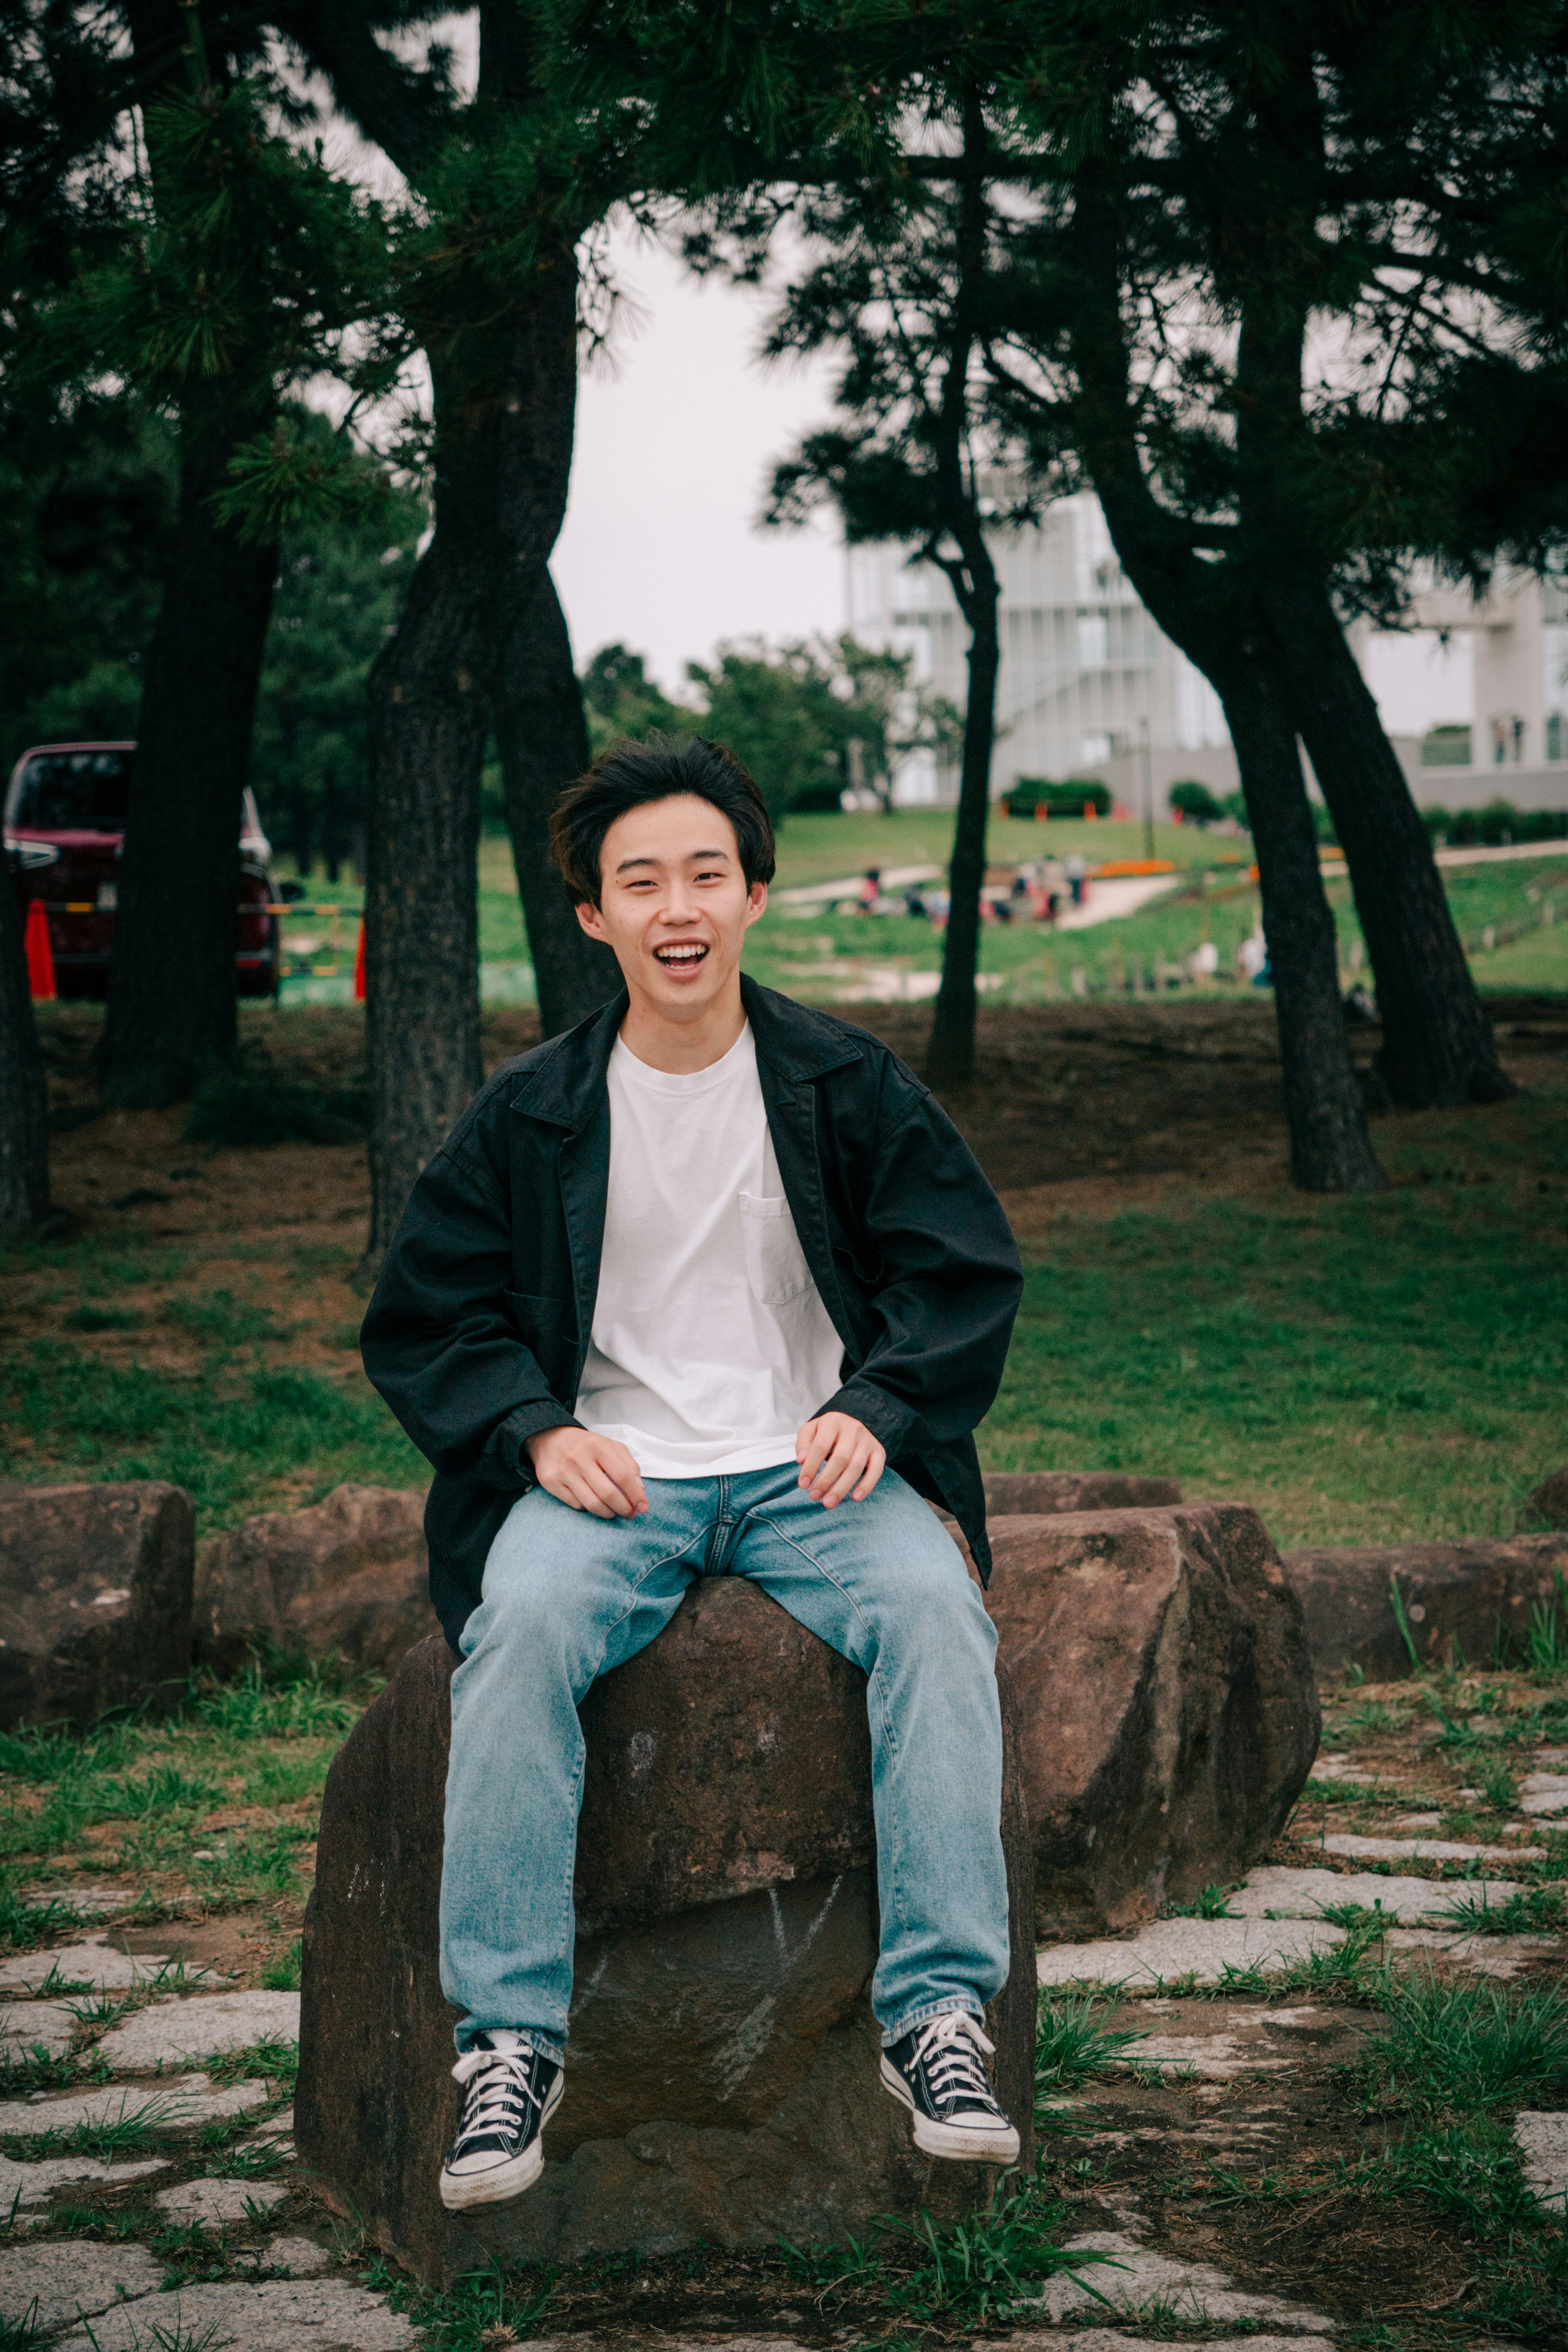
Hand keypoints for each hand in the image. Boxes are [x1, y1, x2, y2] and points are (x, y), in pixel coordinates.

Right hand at [525, 1425, 647, 1517]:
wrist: (551, 1439)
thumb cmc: (587, 1445)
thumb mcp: (611, 1446)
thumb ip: (628, 1465)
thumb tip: (639, 1491)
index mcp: (598, 1446)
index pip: (622, 1476)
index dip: (636, 1495)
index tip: (643, 1507)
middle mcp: (579, 1458)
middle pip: (608, 1494)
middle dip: (624, 1508)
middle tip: (630, 1514)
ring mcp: (563, 1472)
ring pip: (592, 1504)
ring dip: (608, 1513)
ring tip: (614, 1512)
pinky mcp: (551, 1483)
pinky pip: (577, 1505)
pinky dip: (589, 1508)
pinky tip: (594, 1503)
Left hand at [795, 1412, 885, 1508]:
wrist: (852, 1422)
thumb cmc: (827, 1431)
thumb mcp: (811, 1430)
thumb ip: (803, 1443)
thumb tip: (801, 1460)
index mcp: (833, 1422)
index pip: (821, 1446)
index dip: (811, 1467)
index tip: (803, 1485)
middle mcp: (853, 1429)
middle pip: (840, 1458)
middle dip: (826, 1480)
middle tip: (814, 1496)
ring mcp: (867, 1440)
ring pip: (856, 1467)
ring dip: (842, 1488)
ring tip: (829, 1502)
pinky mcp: (879, 1451)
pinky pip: (876, 1470)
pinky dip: (867, 1485)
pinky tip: (855, 1498)